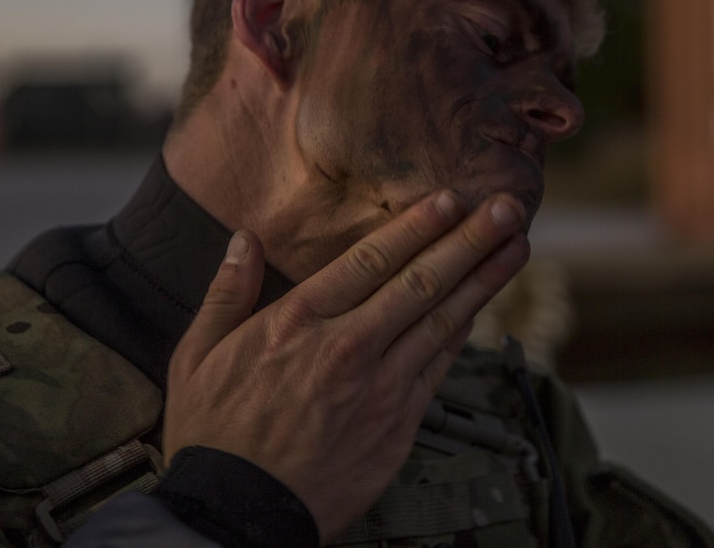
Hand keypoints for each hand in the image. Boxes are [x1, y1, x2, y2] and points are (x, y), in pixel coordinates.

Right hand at [163, 190, 529, 542]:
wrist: (237, 515)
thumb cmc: (214, 434)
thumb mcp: (198, 355)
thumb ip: (227, 292)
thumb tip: (245, 239)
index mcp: (298, 322)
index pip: (370, 260)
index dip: (416, 226)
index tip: (448, 198)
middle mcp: (346, 348)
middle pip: (420, 283)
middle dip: (468, 241)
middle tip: (505, 209)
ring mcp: (378, 388)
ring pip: (441, 322)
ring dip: (483, 281)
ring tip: (515, 247)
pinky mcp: (398, 425)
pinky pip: (438, 367)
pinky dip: (462, 332)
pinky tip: (481, 308)